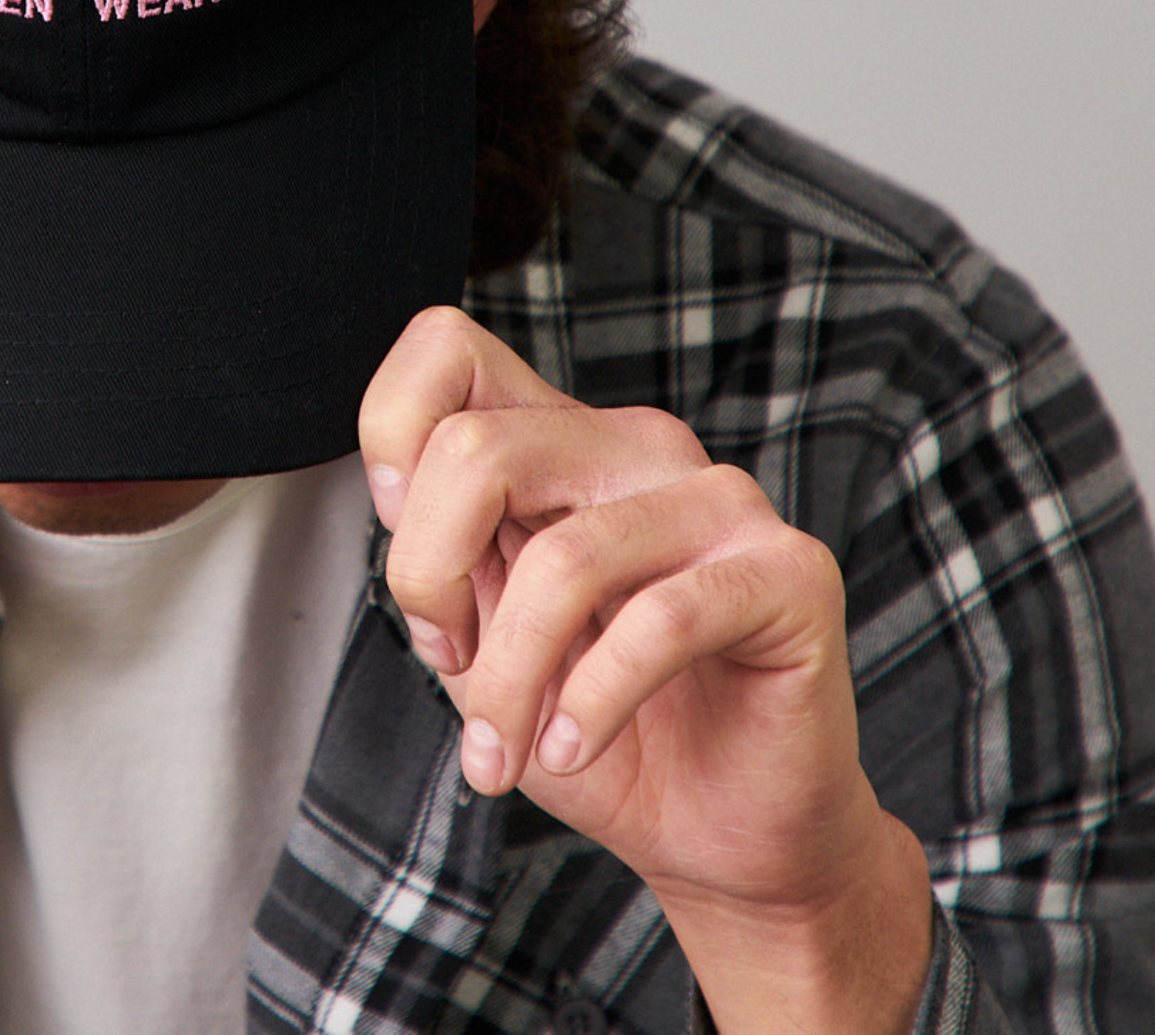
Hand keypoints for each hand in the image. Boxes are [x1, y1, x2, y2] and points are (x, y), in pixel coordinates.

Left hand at [360, 307, 930, 1031]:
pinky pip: (659, 622)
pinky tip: (572, 747)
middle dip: (428, 578)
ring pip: (562, 558)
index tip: (415, 557)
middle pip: (478, 448)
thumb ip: (440, 547)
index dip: (391, 436)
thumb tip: (396, 495)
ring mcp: (719, 498)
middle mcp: (637, 445)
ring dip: (509, 681)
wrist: (719, 831)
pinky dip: (591, 703)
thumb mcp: (478, 632)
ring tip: (505, 749)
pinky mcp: (789, 572)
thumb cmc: (591, 723)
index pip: (447, 348)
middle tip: (450, 663)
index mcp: (559, 439)